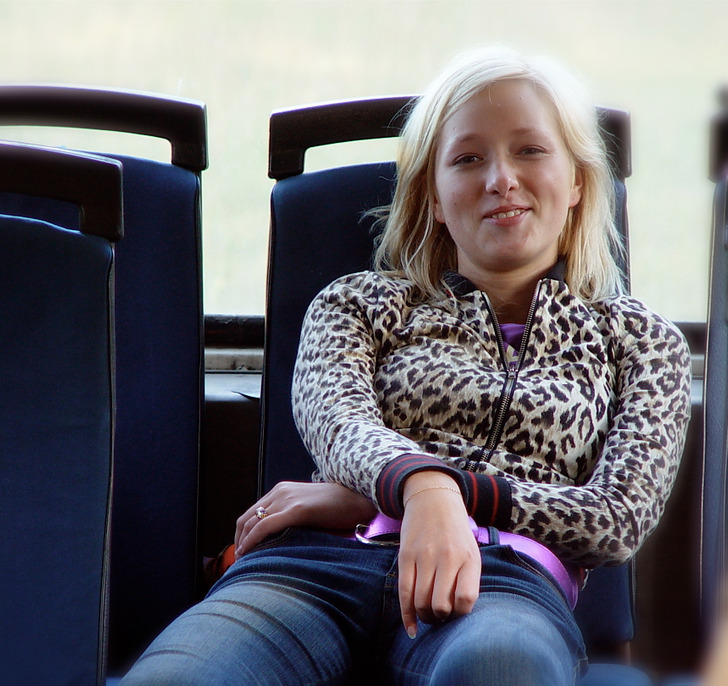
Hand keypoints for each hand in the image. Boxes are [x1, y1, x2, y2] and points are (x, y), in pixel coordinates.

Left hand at [234, 481, 376, 558]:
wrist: (359, 498)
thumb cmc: (340, 508)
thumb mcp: (310, 509)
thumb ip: (295, 518)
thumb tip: (284, 539)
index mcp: (283, 490)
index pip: (253, 512)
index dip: (244, 532)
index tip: (243, 550)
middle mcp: (280, 492)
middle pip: (247, 518)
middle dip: (239, 539)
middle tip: (239, 560)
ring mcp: (287, 499)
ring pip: (252, 522)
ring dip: (242, 543)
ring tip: (242, 561)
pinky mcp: (295, 510)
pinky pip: (264, 527)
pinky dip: (251, 541)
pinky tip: (247, 554)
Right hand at [397, 472, 480, 637]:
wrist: (433, 500)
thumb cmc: (455, 533)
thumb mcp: (470, 552)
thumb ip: (467, 580)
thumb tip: (455, 616)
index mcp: (468, 559)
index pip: (466, 599)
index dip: (460, 614)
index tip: (456, 612)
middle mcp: (447, 557)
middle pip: (441, 605)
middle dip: (440, 618)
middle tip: (440, 615)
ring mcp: (424, 556)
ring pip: (421, 602)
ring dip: (424, 616)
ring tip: (427, 614)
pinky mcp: (405, 556)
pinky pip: (404, 593)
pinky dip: (407, 615)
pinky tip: (411, 626)